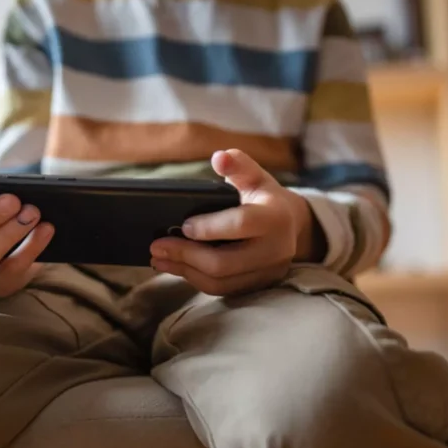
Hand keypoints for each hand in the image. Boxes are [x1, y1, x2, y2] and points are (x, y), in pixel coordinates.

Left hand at [150, 149, 322, 295]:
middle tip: (157, 246)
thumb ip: (237, 164)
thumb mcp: (254, 175)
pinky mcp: (258, 285)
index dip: (208, 227)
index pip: (240, 224)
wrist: (290, 224)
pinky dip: (196, 279)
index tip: (184, 225)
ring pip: (221, 281)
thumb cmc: (264, 196)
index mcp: (276, 217)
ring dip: (185, 271)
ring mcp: (269, 271)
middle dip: (186, 255)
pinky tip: (177, 267)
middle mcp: (277, 249)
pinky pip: (223, 289)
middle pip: (225, 263)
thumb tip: (219, 158)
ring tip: (160, 258)